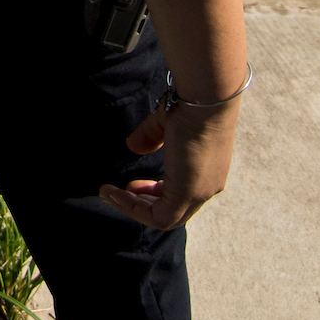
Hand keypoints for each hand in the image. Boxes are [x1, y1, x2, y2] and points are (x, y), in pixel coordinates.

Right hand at [98, 99, 236, 229]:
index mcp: (207, 171)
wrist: (205, 100)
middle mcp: (207, 186)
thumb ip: (150, 136)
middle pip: (174, 211)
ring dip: (135, 209)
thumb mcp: (166, 122)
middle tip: (121, 192)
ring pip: (167, 219)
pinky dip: (135, 209)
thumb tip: (132, 146)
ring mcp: (200, 192)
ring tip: (112, 194)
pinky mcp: (189, 193)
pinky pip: (160, 216)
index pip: (181, 195)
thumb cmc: (190, 104)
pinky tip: (117, 193)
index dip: (154, 193)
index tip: (133, 185)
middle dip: (143, 204)